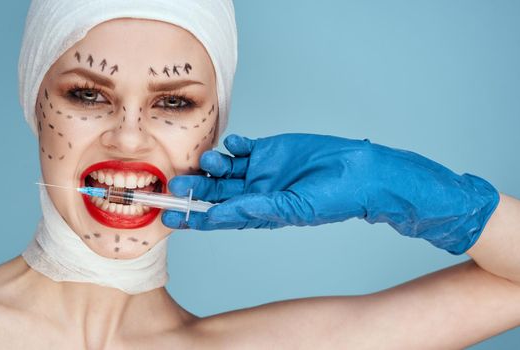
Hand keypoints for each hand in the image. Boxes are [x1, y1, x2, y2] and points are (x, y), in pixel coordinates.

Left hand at [162, 133, 498, 254]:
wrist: (359, 172)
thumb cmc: (332, 198)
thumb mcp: (292, 208)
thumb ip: (257, 209)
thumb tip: (222, 214)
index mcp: (258, 212)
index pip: (218, 217)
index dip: (194, 218)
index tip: (170, 218)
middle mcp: (254, 192)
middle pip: (215, 192)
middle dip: (195, 190)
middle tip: (176, 186)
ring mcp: (260, 169)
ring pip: (225, 168)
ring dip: (213, 165)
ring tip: (209, 162)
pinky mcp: (269, 148)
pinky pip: (243, 146)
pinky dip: (234, 144)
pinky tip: (232, 144)